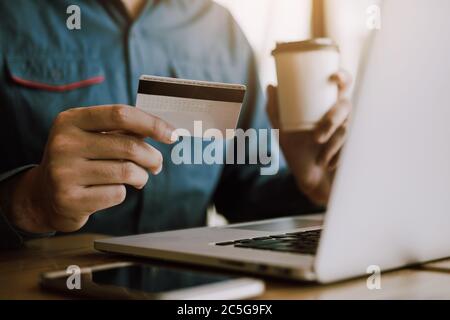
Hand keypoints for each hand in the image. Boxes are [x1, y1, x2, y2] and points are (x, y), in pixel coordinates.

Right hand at [5, 105, 176, 232]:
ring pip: (127, 171)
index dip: (152, 123)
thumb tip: (164, 130)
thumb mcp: (92, 137)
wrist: (44, 196)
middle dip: (152, 156)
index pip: (120, 114)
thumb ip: (123, 131)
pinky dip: (124, 192)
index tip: (172, 134)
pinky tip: (112, 190)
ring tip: (138, 177)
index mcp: (71, 120)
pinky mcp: (70, 199)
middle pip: (129, 146)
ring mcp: (64, 172)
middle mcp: (64, 143)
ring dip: (142, 176)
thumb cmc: (79, 160)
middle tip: (157, 164)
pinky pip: (117, 194)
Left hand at [267, 71, 351, 204]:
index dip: (343, 76)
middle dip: (333, 119)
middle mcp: (341, 114)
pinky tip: (328, 164)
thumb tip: (270, 85)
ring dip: (331, 145)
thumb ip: (275, 110)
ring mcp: (350, 130)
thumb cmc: (297, 151)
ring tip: (319, 157)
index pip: (342, 83)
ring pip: (345, 129)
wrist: (309, 179)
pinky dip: (336, 157)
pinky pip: (350, 148)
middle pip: (346, 105)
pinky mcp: (357, 146)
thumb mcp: (282, 132)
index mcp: (327, 104)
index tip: (334, 77)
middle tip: (317, 137)